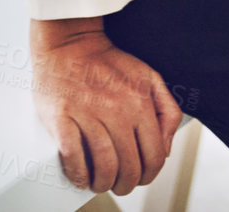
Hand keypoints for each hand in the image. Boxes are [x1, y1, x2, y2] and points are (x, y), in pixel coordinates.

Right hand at [30, 18, 183, 195]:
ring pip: (104, 168)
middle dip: (126, 184)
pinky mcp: (62, 119)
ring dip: (103, 183)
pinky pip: (74, 159)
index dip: (149, 174)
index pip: (154, 155)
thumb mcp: (149, 77)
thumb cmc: (108, 63)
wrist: (70, 43)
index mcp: (140, 101)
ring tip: (100, 181)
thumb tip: (166, 147)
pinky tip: (81, 176)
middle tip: (119, 183)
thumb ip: (166, 110)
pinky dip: (79, 175)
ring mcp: (88, 114)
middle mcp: (117, 109)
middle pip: (129, 168)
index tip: (141, 176)